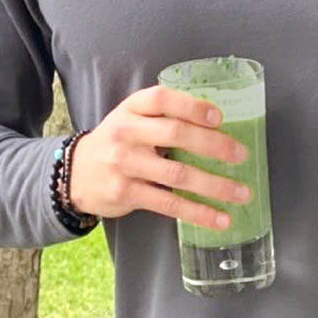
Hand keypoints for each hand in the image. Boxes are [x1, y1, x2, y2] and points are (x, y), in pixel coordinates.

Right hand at [69, 85, 250, 230]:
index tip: (219, 117)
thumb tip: (216, 125)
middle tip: (241, 155)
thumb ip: (163, 116)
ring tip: (241, 193)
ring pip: (177, 174)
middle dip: (213, 145)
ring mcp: (125, 164)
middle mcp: (126, 132)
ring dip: (214, 185)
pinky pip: (168, 203)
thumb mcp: (131, 118)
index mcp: (131, 108)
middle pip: (175, 134)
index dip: (192, 106)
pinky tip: (219, 218)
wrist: (76, 173)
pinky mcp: (126, 193)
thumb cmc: (118, 141)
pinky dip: (197, 212)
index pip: (162, 99)